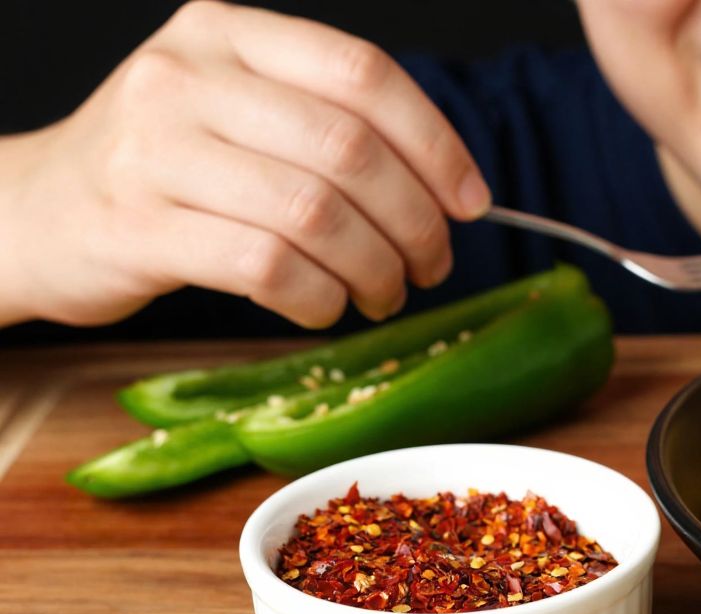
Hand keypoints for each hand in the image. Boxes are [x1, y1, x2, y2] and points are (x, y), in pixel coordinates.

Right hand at [0, 1, 488, 328]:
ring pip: (315, 213)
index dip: (436, 144)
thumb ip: (325, 122)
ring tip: (384, 293)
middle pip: (350, 150)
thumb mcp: (234, 109)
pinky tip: (325, 307)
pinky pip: (267, 267)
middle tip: (432, 264)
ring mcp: (154, 149)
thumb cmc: (165, 167)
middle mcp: (186, 76)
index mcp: (228, 32)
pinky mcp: (137, 226)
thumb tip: (451, 186)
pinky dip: (318, 297)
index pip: (364, 74)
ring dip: (374, 268)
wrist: (35, 212)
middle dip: (415, 222)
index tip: (471, 202)